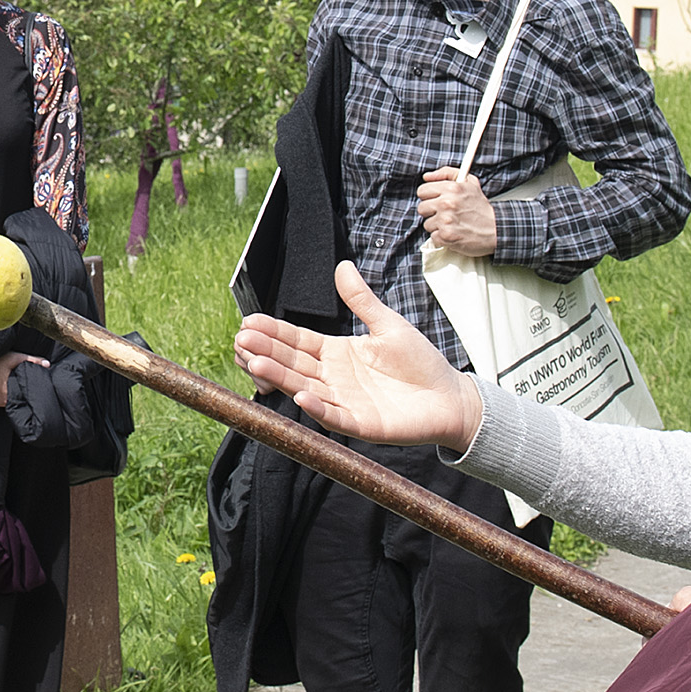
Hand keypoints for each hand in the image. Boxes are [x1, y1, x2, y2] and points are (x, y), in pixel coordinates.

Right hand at [233, 264, 479, 448]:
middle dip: (265, 352)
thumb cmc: (420, 362)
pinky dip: (317, 409)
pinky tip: (300, 396)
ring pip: (303, 387)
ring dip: (279, 377)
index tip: (248, 322)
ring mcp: (343, 402)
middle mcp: (333, 378)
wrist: (450, 397)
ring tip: (255, 363)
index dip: (273, 333)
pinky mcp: (360, 425)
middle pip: (292, 364)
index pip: (297, 341)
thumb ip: (362, 300)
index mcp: (336, 354)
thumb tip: (342, 266)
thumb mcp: (388, 325)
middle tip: (241, 339)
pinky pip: (334, 416)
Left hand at [416, 167, 499, 258]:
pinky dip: (442, 237)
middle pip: (422, 208)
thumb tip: (427, 176)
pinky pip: (433, 236)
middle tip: (445, 213)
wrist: (496, 228)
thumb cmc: (480, 207)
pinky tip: (454, 232)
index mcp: (451, 188)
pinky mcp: (446, 236)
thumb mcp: (469, 182)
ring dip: (438, 225)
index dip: (429, 196)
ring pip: (427, 224)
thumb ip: (446, 173)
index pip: (422, 191)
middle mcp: (447, 203)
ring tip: (452, 223)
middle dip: (432, 211)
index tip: (436, 200)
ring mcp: (445, 220)